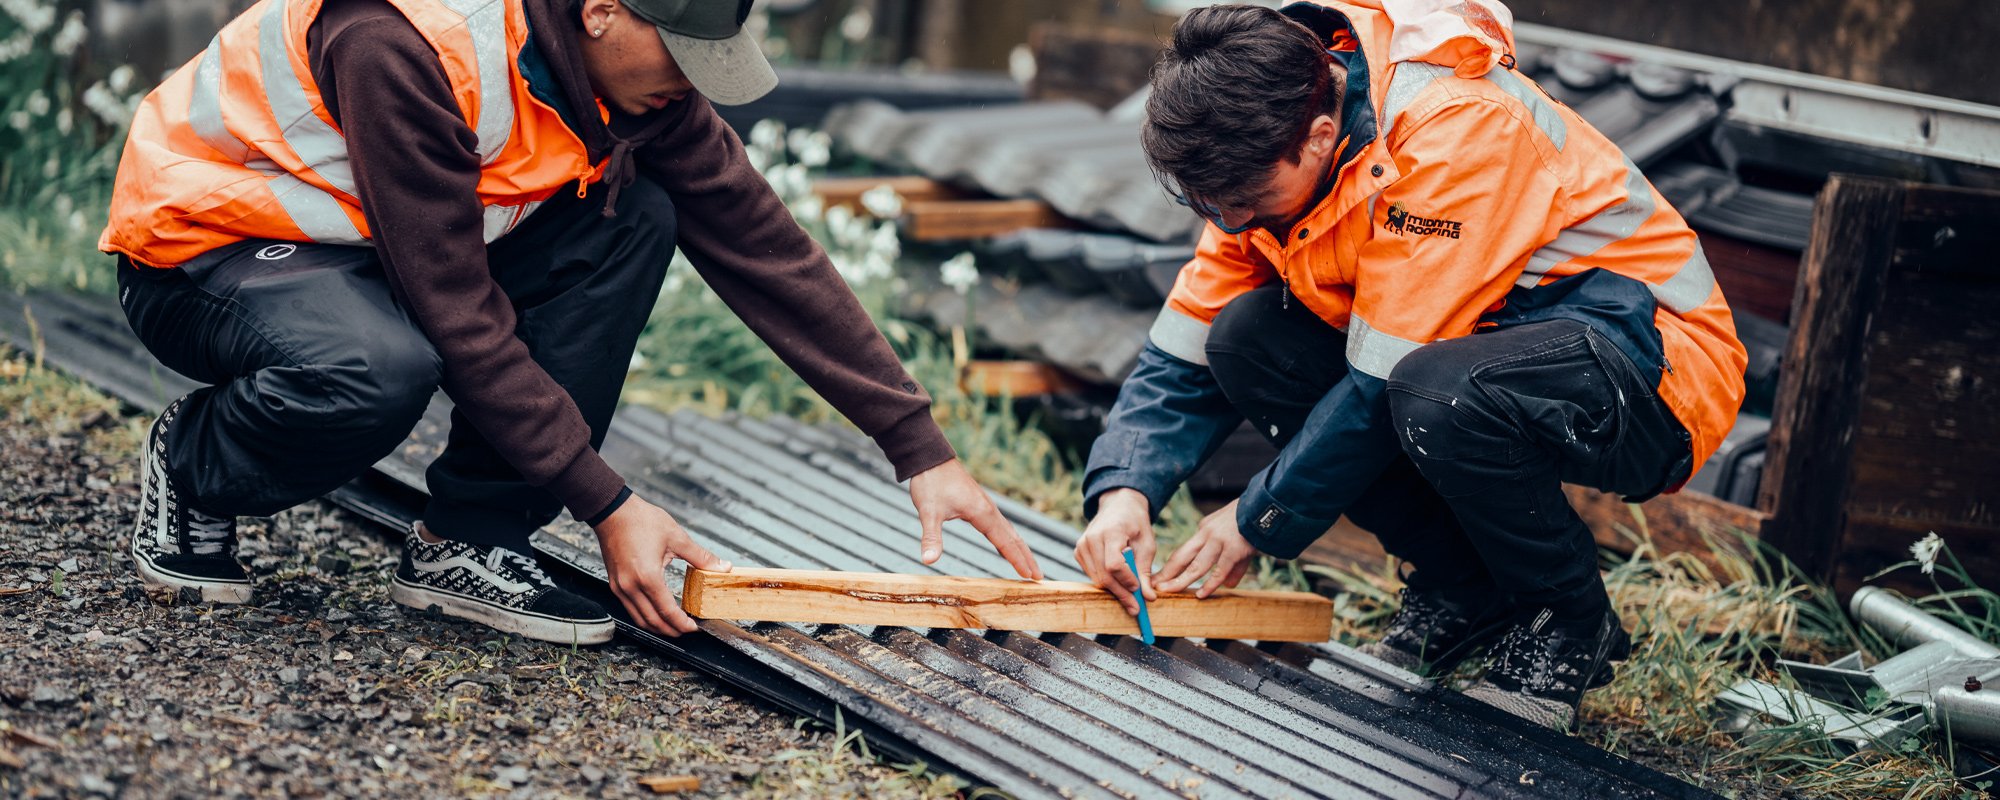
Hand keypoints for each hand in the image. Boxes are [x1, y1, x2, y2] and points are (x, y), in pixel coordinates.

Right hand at [593, 497, 730, 636]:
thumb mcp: (676, 537)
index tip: (694, 627)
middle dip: (671, 631)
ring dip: (657, 627)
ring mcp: (620, 587)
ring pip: (639, 619)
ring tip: (674, 626)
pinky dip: (645, 616)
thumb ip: (701, 557)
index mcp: (647, 577)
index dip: (682, 623)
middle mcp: (630, 587)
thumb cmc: (641, 520)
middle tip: (687, 630)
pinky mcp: (615, 584)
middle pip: (652, 621)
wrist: (613, 512)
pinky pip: (630, 609)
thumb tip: (722, 567)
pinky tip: (656, 613)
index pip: (667, 611)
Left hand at [909, 459, 1043, 579]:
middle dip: (1027, 558)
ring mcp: (985, 506)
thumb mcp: (928, 512)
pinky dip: (1008, 539)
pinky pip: (999, 526)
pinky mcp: (979, 504)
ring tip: (1029, 565)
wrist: (930, 458)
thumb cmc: (931, 483)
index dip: (1018, 560)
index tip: (1031, 576)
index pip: (1005, 542)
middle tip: (1039, 577)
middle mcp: (989, 510)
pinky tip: (1006, 545)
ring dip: (1020, 549)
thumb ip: (931, 537)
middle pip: (1014, 538)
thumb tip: (928, 561)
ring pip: (1008, 531)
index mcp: (982, 513)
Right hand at [1073, 488, 1155, 614]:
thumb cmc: (1136, 524)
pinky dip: (1106, 582)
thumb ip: (1145, 571)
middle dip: (1121, 594)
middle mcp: (1092, 538)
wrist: (1119, 507)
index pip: (1114, 564)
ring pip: (1097, 579)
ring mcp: (1082, 545)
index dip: (1126, 580)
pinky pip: (1092, 575)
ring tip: (1131, 596)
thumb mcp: (1147, 544)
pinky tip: (1118, 581)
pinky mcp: (1078, 552)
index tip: (1139, 590)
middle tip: (1136, 608)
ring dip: (1114, 590)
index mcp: (1111, 531)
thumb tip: (1148, 598)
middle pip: (1104, 576)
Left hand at [1156, 499, 1256, 597]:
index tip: (1159, 578)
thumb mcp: (1234, 539)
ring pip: (1196, 566)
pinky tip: (1201, 594)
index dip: (1171, 567)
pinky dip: (1210, 584)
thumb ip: (1232, 565)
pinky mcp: (1234, 550)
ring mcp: (1219, 542)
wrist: (1266, 507)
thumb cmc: (1250, 522)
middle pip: (1182, 557)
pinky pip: (1219, 572)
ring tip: (1168, 592)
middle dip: (1167, 573)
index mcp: (1204, 530)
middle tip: (1155, 586)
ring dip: (1181, 581)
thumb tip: (1228, 585)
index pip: (1184, 551)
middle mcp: (1207, 535)